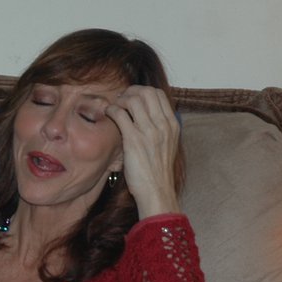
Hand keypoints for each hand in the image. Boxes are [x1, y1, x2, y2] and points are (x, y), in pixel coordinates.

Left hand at [104, 85, 180, 217]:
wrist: (157, 190)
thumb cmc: (158, 171)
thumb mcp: (168, 145)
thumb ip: (161, 129)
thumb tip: (149, 116)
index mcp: (173, 125)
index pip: (159, 94)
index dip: (142, 91)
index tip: (132, 97)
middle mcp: (163, 125)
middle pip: (146, 92)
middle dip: (130, 91)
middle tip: (120, 99)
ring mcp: (149, 131)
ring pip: (133, 99)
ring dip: (120, 100)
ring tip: (114, 107)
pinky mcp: (133, 140)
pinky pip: (120, 114)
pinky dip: (112, 110)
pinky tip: (109, 115)